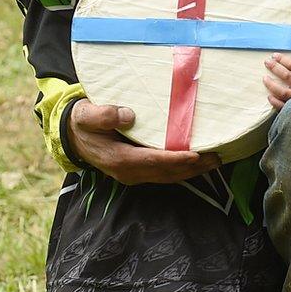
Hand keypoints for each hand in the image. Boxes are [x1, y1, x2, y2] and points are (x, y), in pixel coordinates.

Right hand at [67, 100, 219, 184]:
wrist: (73, 136)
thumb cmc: (82, 122)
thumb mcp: (86, 115)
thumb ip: (103, 115)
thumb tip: (128, 116)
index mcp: (118, 159)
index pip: (152, 161)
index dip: (174, 159)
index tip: (195, 155)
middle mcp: (129, 172)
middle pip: (166, 173)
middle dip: (193, 167)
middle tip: (217, 157)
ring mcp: (134, 174)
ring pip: (169, 176)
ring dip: (192, 171)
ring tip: (215, 160)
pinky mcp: (139, 171)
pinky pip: (165, 173)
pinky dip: (184, 170)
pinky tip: (199, 162)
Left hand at [263, 39, 290, 110]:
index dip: (282, 59)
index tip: (274, 56)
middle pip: (287, 77)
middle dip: (275, 68)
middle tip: (267, 62)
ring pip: (284, 92)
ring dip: (272, 85)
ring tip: (264, 78)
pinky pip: (284, 106)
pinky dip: (275, 102)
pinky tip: (269, 96)